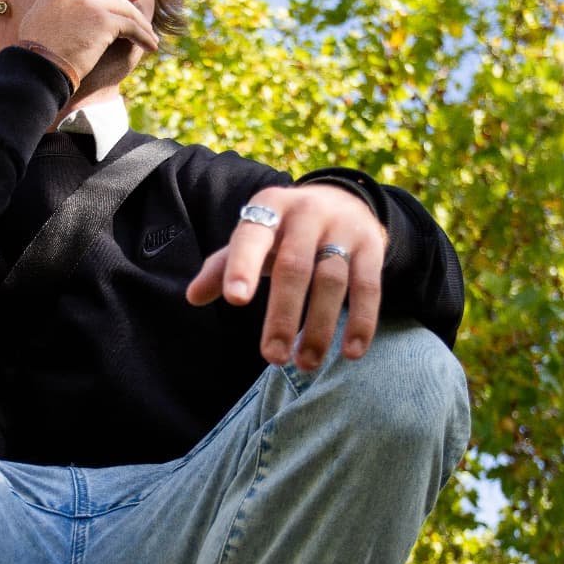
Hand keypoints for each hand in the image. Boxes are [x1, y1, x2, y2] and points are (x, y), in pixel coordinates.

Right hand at [16, 0, 158, 81]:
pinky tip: (150, 46)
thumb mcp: (37, 24)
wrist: (37, 68)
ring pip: (124, 9)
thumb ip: (53, 12)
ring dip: (140, 23)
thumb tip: (63, 17)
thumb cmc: (35, 57)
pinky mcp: (104, 20)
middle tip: (137, 5)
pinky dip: (143, 35)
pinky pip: (131, 25)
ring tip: (150, 36)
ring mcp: (89, 3)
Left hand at [186, 184, 386, 369]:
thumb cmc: (284, 231)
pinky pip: (368, 287)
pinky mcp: (372, 246)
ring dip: (318, 327)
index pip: (252, 236)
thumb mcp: (253, 238)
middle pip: (294, 267)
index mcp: (269, 209)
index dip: (243, 266)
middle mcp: (306, 214)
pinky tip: (351, 353)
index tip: (235, 300)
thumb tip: (192, 297)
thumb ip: (223, 266)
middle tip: (272, 357)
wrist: (344, 200)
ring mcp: (342, 228)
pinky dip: (361, 321)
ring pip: (331, 280)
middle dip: (282, 315)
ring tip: (305, 364)